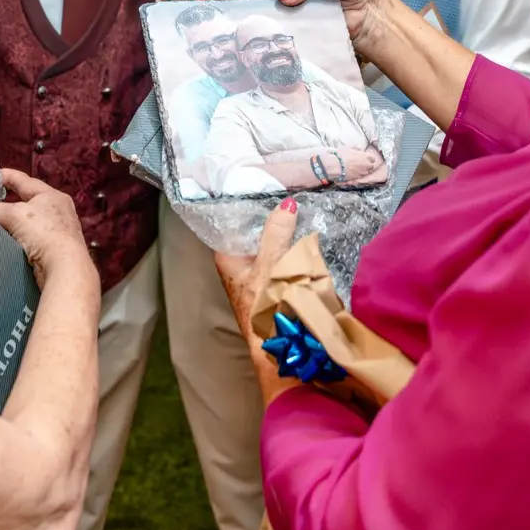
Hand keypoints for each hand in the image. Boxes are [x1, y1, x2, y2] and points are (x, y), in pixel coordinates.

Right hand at [0, 169, 91, 288]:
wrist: (63, 268)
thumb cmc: (44, 232)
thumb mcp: (14, 214)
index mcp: (52, 196)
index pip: (25, 180)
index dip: (6, 176)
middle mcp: (57, 212)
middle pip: (26, 204)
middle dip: (6, 205)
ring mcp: (57, 233)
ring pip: (26, 225)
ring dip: (10, 227)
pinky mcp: (52, 252)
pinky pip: (28, 243)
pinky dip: (16, 243)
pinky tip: (4, 246)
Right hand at [205, 0, 393, 58]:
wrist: (370, 15)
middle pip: (249, 0)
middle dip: (228, 7)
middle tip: (207, 18)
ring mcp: (286, 17)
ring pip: (258, 20)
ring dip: (241, 28)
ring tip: (220, 36)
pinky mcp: (294, 37)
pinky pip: (274, 39)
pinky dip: (261, 44)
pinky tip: (247, 52)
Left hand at [214, 197, 298, 335]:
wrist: (279, 346)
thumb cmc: (265, 307)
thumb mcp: (270, 266)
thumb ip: (277, 235)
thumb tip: (286, 204)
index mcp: (226, 256)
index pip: (231, 220)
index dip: (246, 203)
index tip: (264, 183)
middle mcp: (237, 263)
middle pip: (252, 231)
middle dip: (269, 215)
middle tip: (288, 190)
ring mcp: (255, 272)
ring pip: (269, 243)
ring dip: (282, 231)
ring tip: (298, 205)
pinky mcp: (272, 281)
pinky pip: (281, 255)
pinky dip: (290, 246)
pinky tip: (303, 232)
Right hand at [331, 146, 383, 185]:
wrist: (335, 166)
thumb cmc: (341, 155)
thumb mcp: (348, 148)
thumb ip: (355, 148)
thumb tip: (359, 147)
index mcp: (365, 156)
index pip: (373, 158)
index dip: (369, 159)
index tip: (365, 158)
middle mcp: (366, 165)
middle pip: (371, 166)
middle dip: (368, 166)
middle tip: (362, 164)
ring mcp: (362, 173)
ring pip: (366, 172)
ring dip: (363, 171)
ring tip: (356, 169)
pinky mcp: (357, 179)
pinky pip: (360, 177)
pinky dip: (358, 175)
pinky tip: (352, 173)